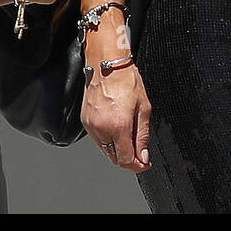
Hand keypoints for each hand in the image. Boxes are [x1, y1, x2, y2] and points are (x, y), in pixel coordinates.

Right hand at [82, 38, 151, 172]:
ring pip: (105, 150)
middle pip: (114, 158)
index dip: (137, 165)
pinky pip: (97, 139)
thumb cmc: (126, 81)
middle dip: (128, 159)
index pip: (126, 159)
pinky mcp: (85, 121)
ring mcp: (91, 125)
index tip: (144, 163)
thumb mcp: (144, 109)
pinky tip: (116, 130)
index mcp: (118, 126)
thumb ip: (143, 136)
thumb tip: (143, 156)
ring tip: (128, 137)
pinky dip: (107, 140)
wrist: (107, 64)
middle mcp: (101, 128)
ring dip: (117, 150)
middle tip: (139, 153)